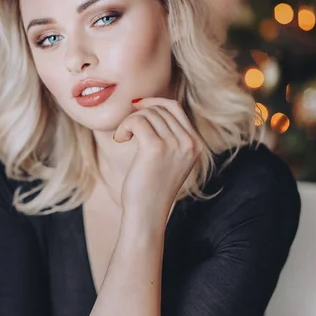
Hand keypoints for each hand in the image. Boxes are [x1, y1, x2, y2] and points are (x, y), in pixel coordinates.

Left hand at [113, 97, 201, 220]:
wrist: (147, 213)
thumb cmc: (151, 188)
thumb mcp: (168, 159)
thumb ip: (168, 136)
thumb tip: (148, 105)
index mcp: (196, 145)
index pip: (175, 108)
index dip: (153, 102)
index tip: (136, 107)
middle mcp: (189, 143)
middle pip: (160, 109)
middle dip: (139, 114)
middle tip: (127, 130)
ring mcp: (175, 145)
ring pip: (147, 114)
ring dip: (129, 122)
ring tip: (123, 137)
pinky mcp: (156, 148)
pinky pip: (136, 121)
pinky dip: (124, 126)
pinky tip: (120, 139)